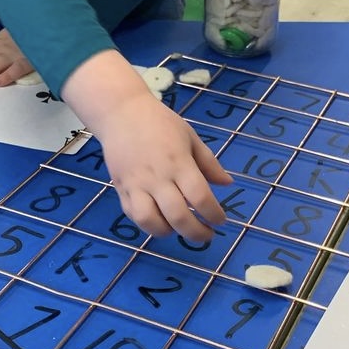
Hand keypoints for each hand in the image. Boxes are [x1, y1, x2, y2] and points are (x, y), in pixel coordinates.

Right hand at [62, 49, 232, 241]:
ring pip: (151, 222)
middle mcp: (158, 177)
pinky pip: (134, 216)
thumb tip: (227, 183)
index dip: (214, 214)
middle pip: (178, 216)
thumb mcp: (191, 138)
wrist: (121, 113)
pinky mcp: (121, 189)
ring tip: (179, 230)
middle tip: (207, 235)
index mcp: (179, 162)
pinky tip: (160, 221)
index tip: (220, 220)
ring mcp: (136, 185)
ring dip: (169, 233)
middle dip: (197, 233)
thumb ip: (209, 163)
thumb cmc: (160, 123)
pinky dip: (148, 225)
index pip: (200, 197)